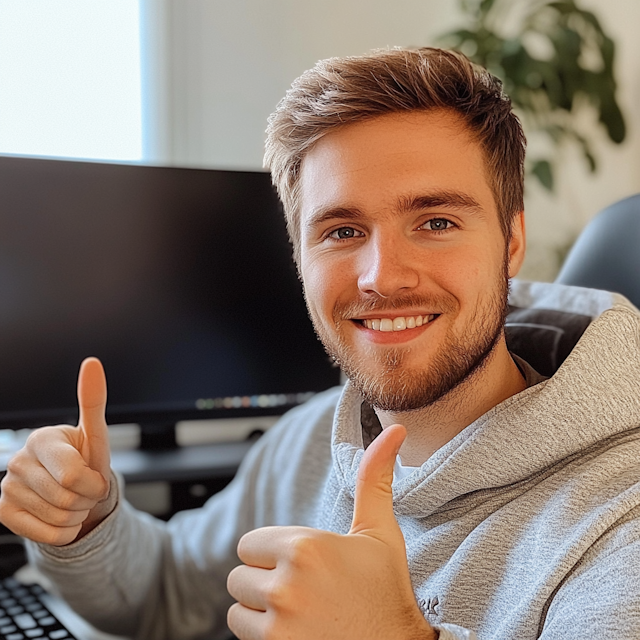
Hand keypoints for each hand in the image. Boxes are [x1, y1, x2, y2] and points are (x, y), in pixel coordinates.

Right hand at [0, 357, 112, 545]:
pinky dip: (66, 531)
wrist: (76, 491)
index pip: (74, 476)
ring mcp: (7, 486)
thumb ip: (93, 401)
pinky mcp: (3, 512)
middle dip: (88, 499)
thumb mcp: (96, 436)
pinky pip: (48, 536)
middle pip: (67, 500)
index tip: (96, 475)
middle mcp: (18, 459)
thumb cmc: (87, 460)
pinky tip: (61, 516)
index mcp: (41, 438)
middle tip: (86, 488)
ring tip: (75, 499)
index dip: (95, 484)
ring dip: (78, 514)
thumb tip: (92, 362)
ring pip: (60, 519)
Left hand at [227, 424, 435, 639]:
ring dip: (260, 611)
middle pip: (239, 577)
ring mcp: (278, 626)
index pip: (249, 544)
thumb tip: (396, 430)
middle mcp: (287, 585)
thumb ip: (374, 479)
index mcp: (306, 547)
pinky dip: (263, 637)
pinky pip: (242, 637)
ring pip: (237, 610)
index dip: (271, 554)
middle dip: (263, 581)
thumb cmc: (386, 592)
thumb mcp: (380, 533)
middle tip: (300, 591)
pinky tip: (297, 634)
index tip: (299, 565)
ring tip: (298, 613)